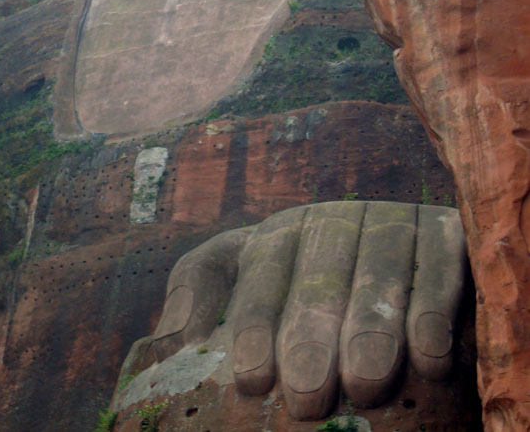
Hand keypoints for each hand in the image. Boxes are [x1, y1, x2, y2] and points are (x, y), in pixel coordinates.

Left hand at [151, 201, 465, 419]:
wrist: (399, 260)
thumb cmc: (309, 288)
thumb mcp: (249, 280)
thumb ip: (205, 291)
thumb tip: (170, 334)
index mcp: (284, 231)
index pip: (263, 269)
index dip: (256, 322)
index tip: (252, 379)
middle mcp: (336, 220)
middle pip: (320, 269)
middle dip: (312, 332)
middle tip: (307, 396)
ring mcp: (392, 221)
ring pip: (380, 267)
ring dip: (372, 326)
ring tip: (363, 384)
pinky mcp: (444, 231)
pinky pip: (441, 263)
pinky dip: (433, 308)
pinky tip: (427, 358)